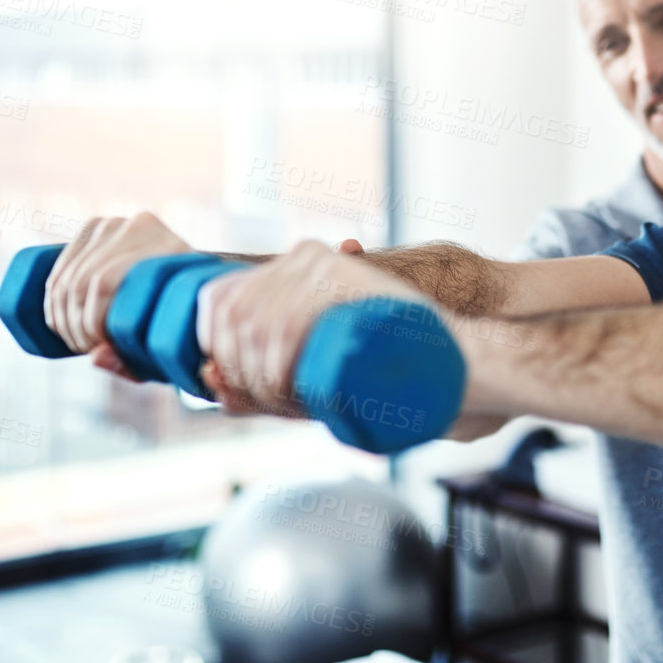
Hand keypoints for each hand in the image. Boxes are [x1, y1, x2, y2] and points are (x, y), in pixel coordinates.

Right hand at [43, 213, 191, 371]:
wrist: (184, 284)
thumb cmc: (178, 323)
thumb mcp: (166, 349)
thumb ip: (135, 361)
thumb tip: (95, 356)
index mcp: (169, 247)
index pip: (106, 283)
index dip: (93, 323)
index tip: (101, 347)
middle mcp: (142, 226)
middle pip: (83, 281)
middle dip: (76, 325)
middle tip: (88, 348)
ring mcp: (114, 224)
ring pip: (67, 278)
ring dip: (61, 319)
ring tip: (79, 342)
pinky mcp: (93, 228)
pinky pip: (58, 270)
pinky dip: (51, 304)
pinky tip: (60, 325)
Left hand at [195, 239, 424, 416]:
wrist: (455, 360)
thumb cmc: (380, 372)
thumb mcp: (309, 376)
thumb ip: (257, 380)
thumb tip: (207, 380)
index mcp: (289, 269)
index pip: (216, 300)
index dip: (213, 349)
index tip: (234, 387)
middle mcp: (302, 258)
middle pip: (231, 315)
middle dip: (239, 372)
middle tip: (274, 404)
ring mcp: (325, 266)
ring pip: (256, 325)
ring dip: (262, 379)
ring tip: (294, 405)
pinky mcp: (345, 282)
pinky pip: (288, 327)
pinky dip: (280, 370)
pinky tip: (298, 392)